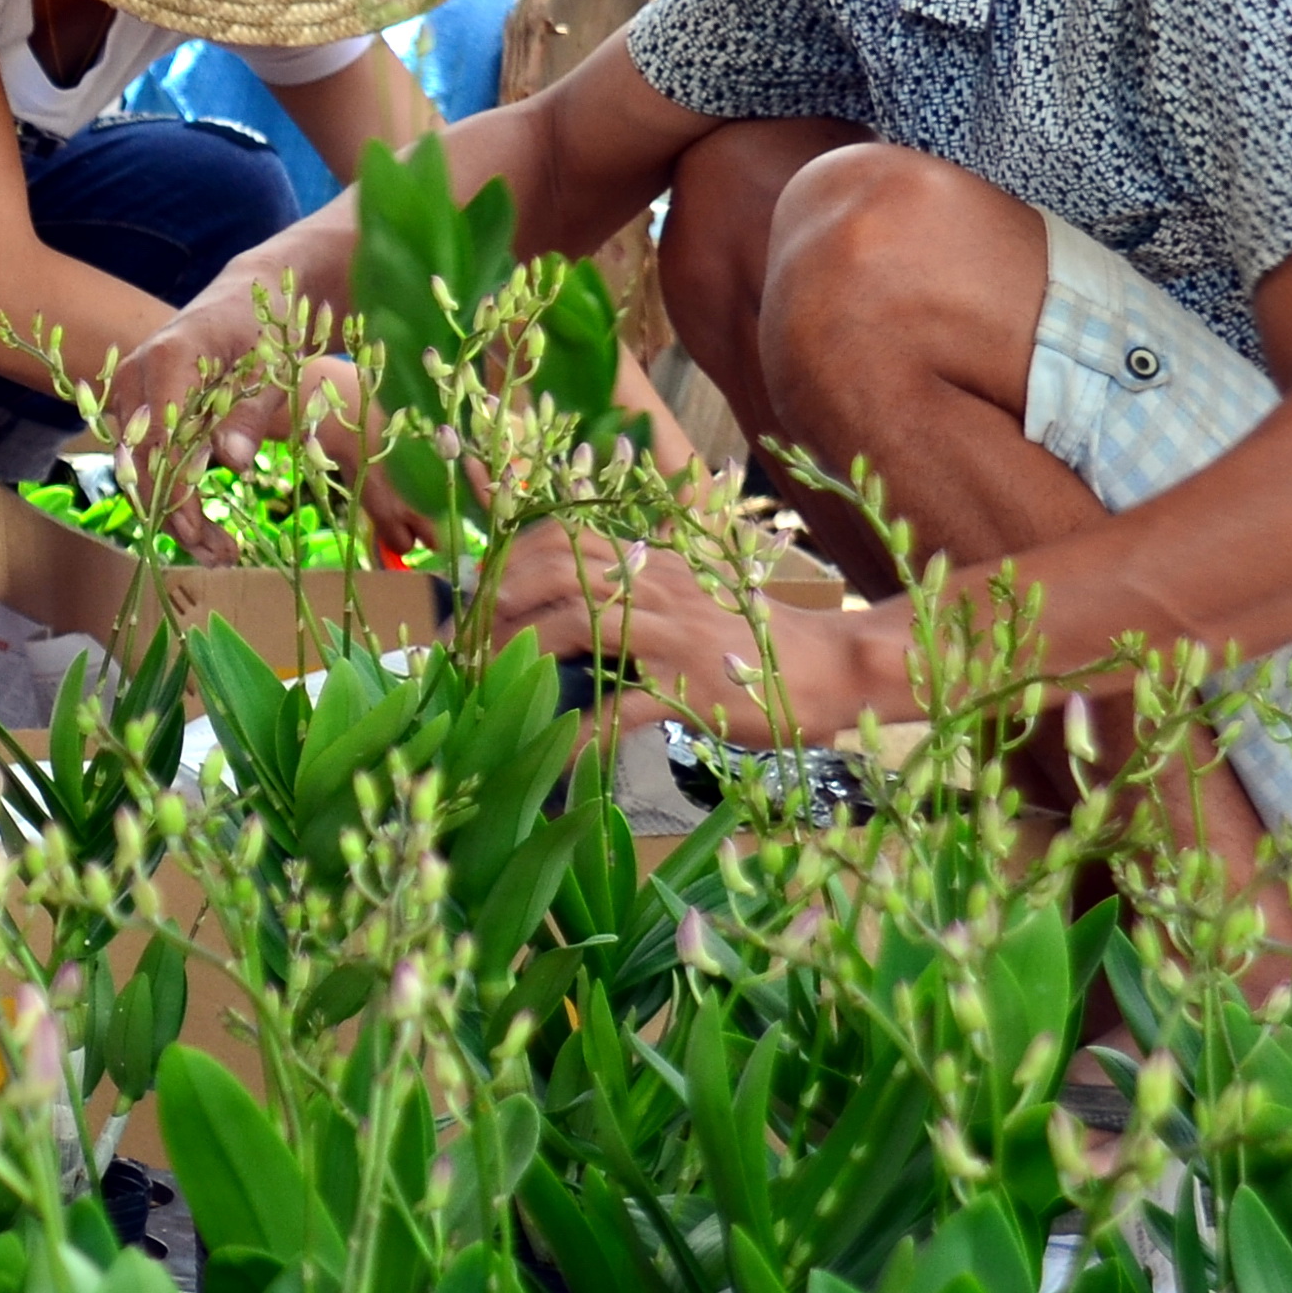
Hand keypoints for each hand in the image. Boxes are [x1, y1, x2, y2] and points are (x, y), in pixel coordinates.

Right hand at [111, 281, 389, 559]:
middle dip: (176, 518)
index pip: (161, 444)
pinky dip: (173, 493)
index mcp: (168, 359)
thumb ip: (251, 412)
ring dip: (174, 513)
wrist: (249, 292)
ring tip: (219, 550)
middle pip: (142, 465)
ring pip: (140, 468)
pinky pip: (147, 458)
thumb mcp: (274, 365)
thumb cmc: (267, 322)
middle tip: (221, 556)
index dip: (179, 497)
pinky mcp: (139, 406)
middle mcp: (136, 376)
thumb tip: (232, 462)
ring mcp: (133, 391)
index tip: (206, 538)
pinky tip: (204, 525)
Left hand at [490, 522, 878, 744]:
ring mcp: (670, 634)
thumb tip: (583, 581)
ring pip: (574, 624)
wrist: (828, 665)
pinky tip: (553, 755)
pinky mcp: (687, 687)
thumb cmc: (754, 634)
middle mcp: (653, 586)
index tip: (474, 591)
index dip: (507, 560)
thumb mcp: (693, 590)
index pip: (563, 536)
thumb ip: (641, 580)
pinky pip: (619, 709)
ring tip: (489, 685)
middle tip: (463, 643)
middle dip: (497, 604)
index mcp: (650, 562)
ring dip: (519, 654)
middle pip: (554, 572)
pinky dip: (579, 735)